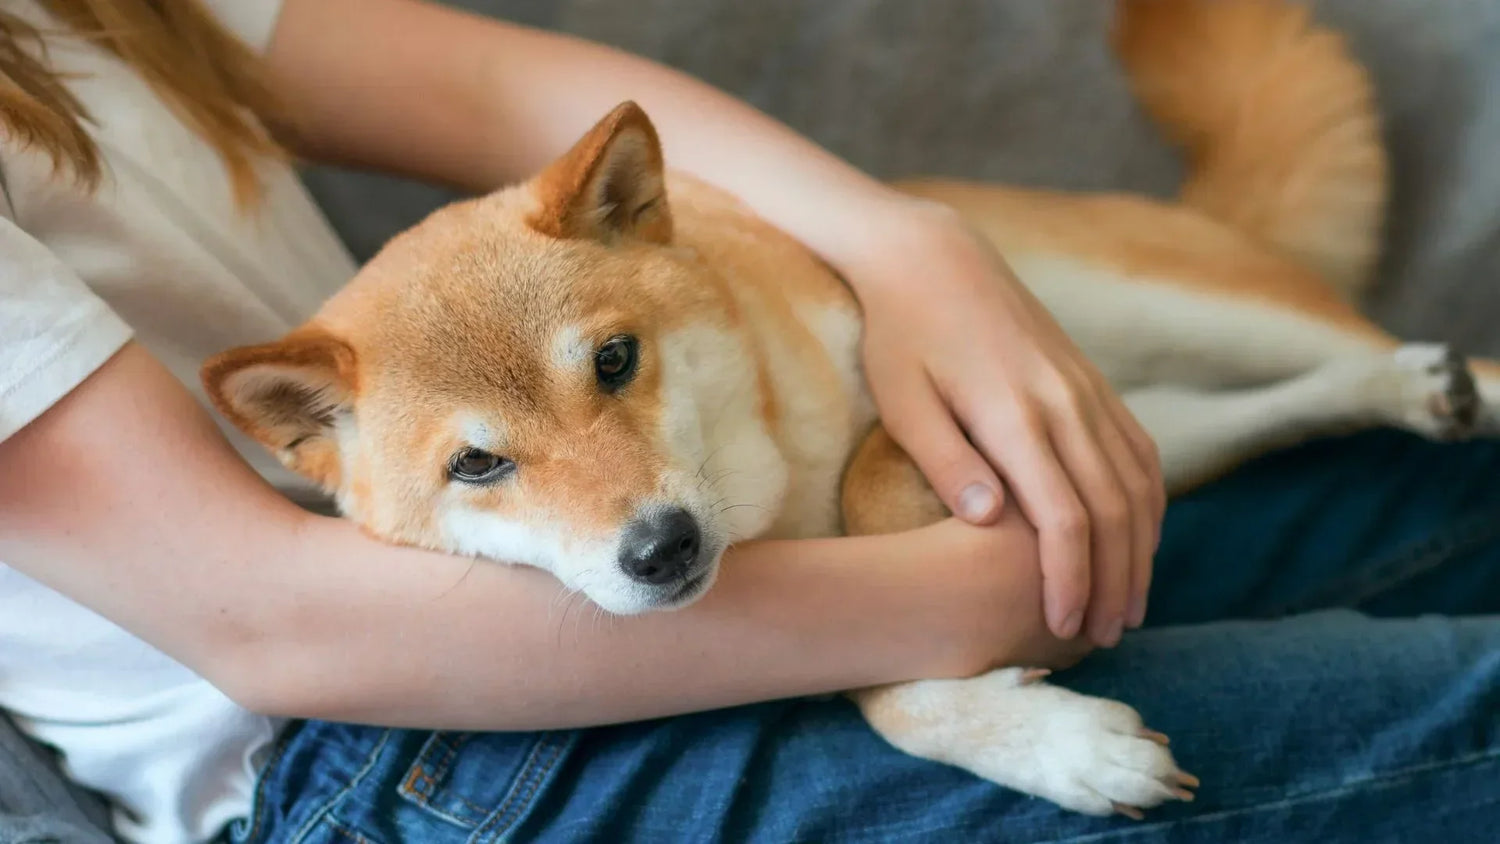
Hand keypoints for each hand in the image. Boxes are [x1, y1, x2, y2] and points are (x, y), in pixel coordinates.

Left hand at [843, 199, 1165, 646]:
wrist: (934, 257)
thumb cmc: (900, 335)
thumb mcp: (903, 400)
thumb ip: (945, 460)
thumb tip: (985, 521)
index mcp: (1015, 414)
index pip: (1063, 517)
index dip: (1071, 579)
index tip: (1064, 627)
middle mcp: (1065, 402)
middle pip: (1113, 510)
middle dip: (1116, 581)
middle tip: (1106, 638)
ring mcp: (1086, 388)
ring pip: (1138, 482)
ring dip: (1142, 549)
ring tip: (1129, 604)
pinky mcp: (1091, 380)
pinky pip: (1139, 449)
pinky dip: (1148, 502)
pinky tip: (1139, 539)